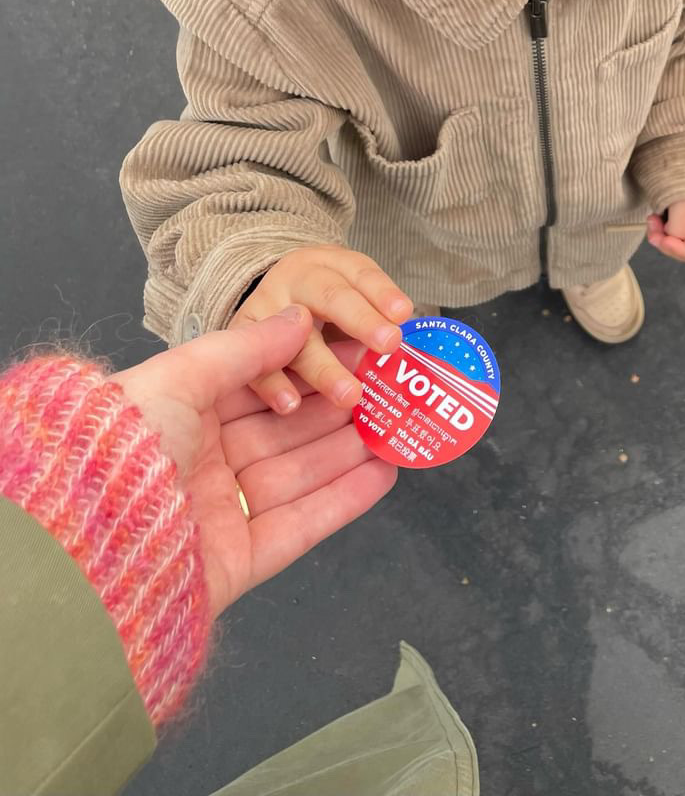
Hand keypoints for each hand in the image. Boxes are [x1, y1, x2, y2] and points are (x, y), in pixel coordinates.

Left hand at [111, 307, 396, 618]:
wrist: (94, 541)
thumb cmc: (128, 445)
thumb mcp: (181, 378)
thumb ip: (244, 349)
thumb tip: (299, 317)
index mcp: (182, 421)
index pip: (259, 391)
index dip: (308, 373)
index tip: (354, 354)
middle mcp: (205, 466)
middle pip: (286, 435)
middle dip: (337, 412)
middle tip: (388, 389)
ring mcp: (226, 515)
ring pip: (301, 476)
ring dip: (350, 452)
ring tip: (398, 428)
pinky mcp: (245, 559)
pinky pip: (304, 524)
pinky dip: (347, 499)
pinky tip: (385, 473)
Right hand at [232, 245, 412, 412]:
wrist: (275, 290)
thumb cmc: (328, 301)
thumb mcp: (352, 294)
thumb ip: (377, 318)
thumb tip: (410, 360)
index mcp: (333, 265)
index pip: (361, 274)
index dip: (382, 293)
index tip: (403, 314)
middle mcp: (299, 280)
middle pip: (331, 297)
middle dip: (361, 320)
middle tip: (389, 344)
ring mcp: (268, 305)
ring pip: (293, 333)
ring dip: (323, 367)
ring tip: (349, 395)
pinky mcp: (242, 332)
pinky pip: (254, 360)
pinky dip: (272, 385)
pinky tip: (291, 405)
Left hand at [646, 199, 684, 262]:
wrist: (682, 145)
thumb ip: (682, 225)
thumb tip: (672, 239)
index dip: (682, 250)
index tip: (663, 241)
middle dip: (669, 245)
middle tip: (653, 230)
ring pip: (680, 242)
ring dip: (663, 237)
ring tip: (652, 220)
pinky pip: (674, 231)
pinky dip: (662, 230)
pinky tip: (655, 218)